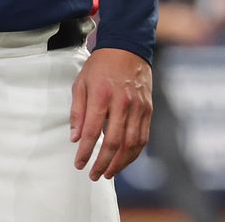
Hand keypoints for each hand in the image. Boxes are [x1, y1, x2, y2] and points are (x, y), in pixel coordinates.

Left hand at [70, 47, 152, 180]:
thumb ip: (78, 111)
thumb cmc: (100, 66)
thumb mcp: (81, 83)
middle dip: (103, 163)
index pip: (93, 131)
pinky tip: (124, 161)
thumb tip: (75, 137)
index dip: (86, 151)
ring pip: (132, 144)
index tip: (79, 163)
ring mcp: (138, 108)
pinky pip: (143, 138)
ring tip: (108, 173)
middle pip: (114, 142)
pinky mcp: (148, 111)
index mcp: (102, 95)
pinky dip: (133, 153)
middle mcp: (122, 103)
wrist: (127, 49)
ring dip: (120, 163)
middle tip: (94, 175)